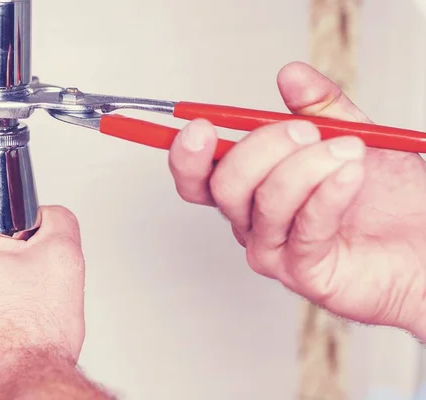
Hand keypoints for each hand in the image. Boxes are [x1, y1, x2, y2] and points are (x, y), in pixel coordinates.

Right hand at [169, 61, 425, 338]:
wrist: (425, 243)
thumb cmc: (387, 198)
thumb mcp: (352, 135)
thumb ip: (319, 107)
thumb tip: (290, 75)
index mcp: (252, 190)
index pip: (200, 178)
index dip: (188, 155)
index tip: (201, 126)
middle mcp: (253, 222)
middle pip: (224, 186)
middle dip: (263, 148)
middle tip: (306, 131)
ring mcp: (276, 250)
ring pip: (264, 202)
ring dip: (307, 166)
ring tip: (349, 150)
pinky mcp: (305, 272)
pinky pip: (305, 227)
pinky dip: (328, 193)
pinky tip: (352, 174)